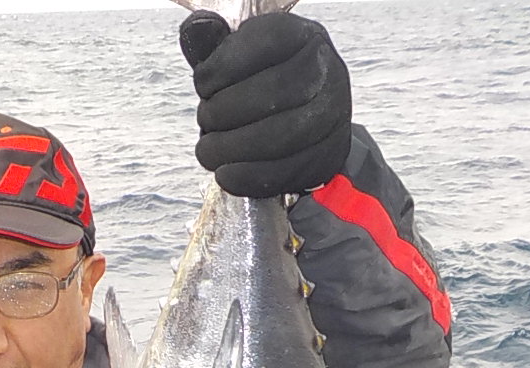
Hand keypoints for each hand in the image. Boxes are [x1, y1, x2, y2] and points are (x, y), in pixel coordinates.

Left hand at [181, 10, 351, 197]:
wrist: (309, 120)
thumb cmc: (265, 82)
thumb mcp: (243, 57)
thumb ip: (216, 46)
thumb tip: (196, 29)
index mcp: (304, 37)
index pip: (265, 43)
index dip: (222, 68)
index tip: (203, 85)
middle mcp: (327, 71)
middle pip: (273, 93)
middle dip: (223, 112)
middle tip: (205, 121)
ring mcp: (333, 115)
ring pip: (279, 136)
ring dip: (230, 148)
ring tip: (208, 151)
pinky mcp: (328, 155)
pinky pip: (285, 171)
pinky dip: (246, 176)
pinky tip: (224, 174)